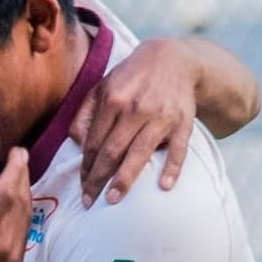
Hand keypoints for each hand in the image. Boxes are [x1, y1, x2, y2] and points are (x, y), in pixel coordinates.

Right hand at [0, 147, 31, 261]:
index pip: (9, 190)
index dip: (17, 169)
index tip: (19, 152)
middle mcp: (4, 243)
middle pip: (22, 201)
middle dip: (23, 177)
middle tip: (20, 159)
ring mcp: (12, 258)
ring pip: (27, 218)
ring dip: (26, 195)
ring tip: (19, 179)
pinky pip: (25, 235)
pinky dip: (24, 215)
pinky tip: (17, 208)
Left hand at [71, 38, 196, 206]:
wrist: (174, 60)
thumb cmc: (132, 78)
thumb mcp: (102, 86)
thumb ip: (85, 113)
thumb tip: (78, 144)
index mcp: (113, 99)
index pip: (95, 141)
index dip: (86, 166)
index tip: (82, 185)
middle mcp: (135, 109)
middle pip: (113, 150)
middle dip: (99, 178)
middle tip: (90, 201)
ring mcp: (161, 117)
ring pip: (140, 153)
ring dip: (125, 179)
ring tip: (113, 199)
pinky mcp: (183, 122)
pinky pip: (178, 149)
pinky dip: (172, 167)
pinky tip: (163, 186)